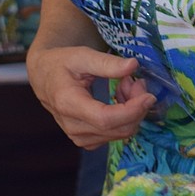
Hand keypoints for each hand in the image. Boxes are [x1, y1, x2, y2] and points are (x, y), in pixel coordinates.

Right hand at [26, 45, 155, 148]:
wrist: (45, 77)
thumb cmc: (62, 63)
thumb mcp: (83, 56)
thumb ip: (108, 63)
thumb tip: (134, 65)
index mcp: (68, 103)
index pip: (105, 118)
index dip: (132, 110)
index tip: (149, 96)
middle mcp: (73, 126)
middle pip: (118, 128)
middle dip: (136, 106)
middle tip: (136, 80)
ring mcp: (80, 137)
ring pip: (121, 132)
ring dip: (132, 110)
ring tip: (125, 85)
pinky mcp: (87, 140)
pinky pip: (116, 134)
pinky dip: (125, 117)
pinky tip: (119, 99)